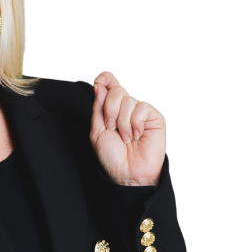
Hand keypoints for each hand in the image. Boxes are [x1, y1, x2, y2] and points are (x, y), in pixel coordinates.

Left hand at [90, 71, 165, 186]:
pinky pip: (141, 108)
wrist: (128, 173)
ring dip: (122, 122)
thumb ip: (98, 108)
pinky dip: (135, 124)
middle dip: (110, 110)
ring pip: (128, 100)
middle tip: (112, 128)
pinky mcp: (154, 117)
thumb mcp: (97, 131)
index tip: (99, 81)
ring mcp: (141, 111)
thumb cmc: (113, 156)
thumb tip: (100, 86)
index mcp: (112, 109)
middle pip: (117, 90)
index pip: (110, 84)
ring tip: (126, 137)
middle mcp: (126, 108)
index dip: (105, 78)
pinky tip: (137, 135)